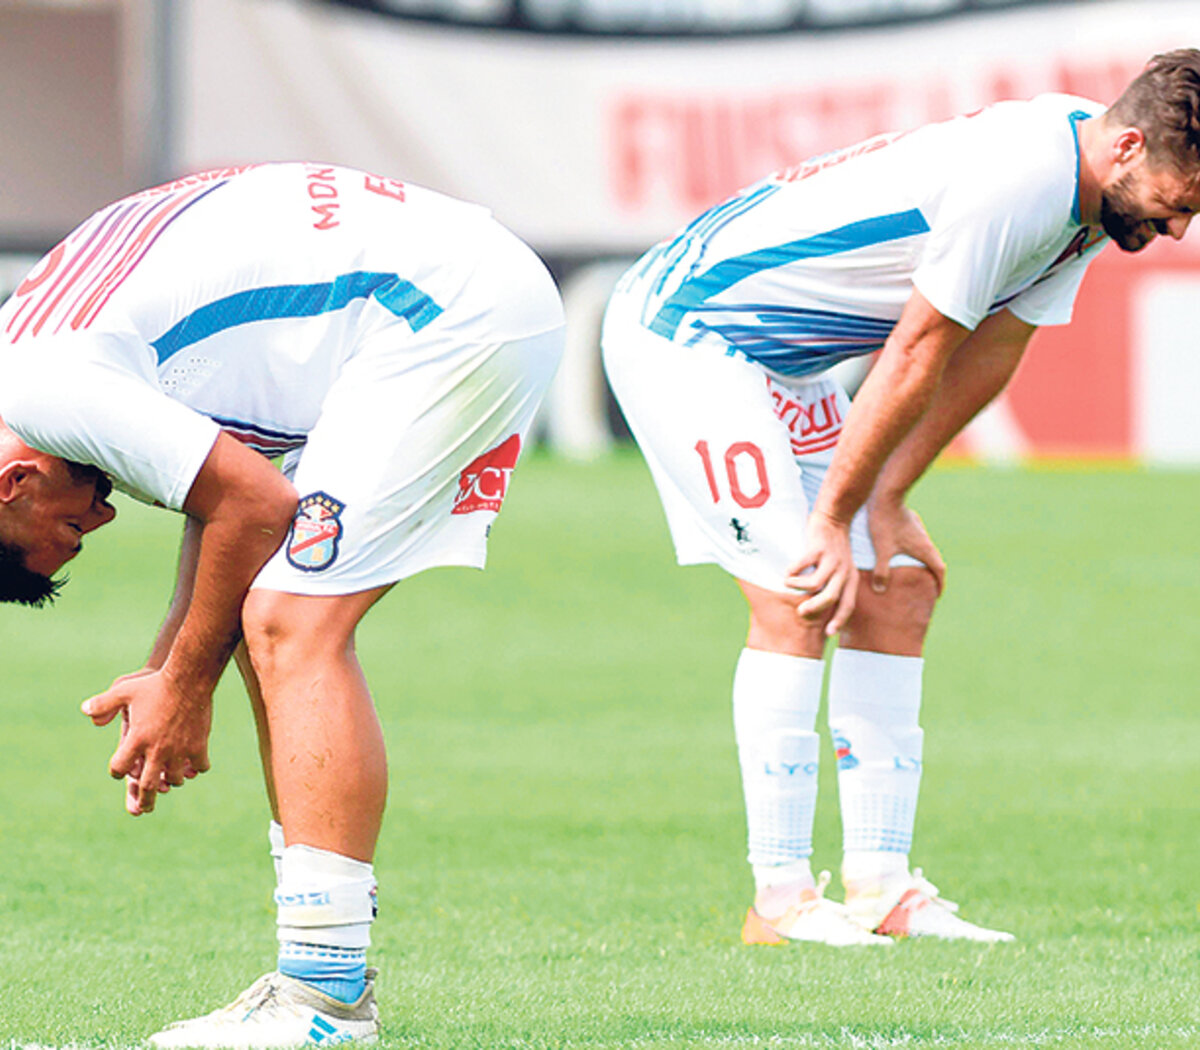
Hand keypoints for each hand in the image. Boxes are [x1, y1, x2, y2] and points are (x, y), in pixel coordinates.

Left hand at [81, 669, 211, 815]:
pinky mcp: (199, 745)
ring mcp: (179, 750)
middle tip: (143, 808)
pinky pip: (199, 766)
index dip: (117, 770)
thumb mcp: (124, 689)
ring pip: (175, 778)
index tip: (119, 770)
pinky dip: (196, 768)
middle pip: (148, 786)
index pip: (120, 768)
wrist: (189, 679)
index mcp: (137, 740)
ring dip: (171, 780)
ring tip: (169, 781)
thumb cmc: (155, 684)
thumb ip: (103, 703)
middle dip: (144, 800)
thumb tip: (84, 711)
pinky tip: (194, 766)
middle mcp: (157, 750)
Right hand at [784, 509, 858, 636]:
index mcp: (851, 578)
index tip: (828, 633)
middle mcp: (844, 571)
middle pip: (831, 597)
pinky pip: (803, 565)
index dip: (839, 620)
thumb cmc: (834, 547)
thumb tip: (818, 606)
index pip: (848, 604)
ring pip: (815, 583)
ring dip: (798, 586)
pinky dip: (792, 572)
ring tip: (787, 583)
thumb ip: (835, 584)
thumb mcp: (842, 567)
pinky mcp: (819, 548)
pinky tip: (787, 572)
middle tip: (800, 612)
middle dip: (814, 608)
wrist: (835, 518)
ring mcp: (832, 559)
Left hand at [867, 496, 946, 594]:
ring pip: (926, 551)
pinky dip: (916, 553)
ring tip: (915, 573)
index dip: (939, 584)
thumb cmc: (884, 524)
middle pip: (935, 562)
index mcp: (924, 549)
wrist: (886, 496)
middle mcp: (925, 541)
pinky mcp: (911, 524)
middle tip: (927, 588)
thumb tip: (880, 591)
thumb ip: (881, 571)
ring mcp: (919, 531)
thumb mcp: (882, 550)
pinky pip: (918, 543)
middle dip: (933, 576)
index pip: (939, 570)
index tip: (936, 595)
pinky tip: (902, 554)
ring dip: (924, 563)